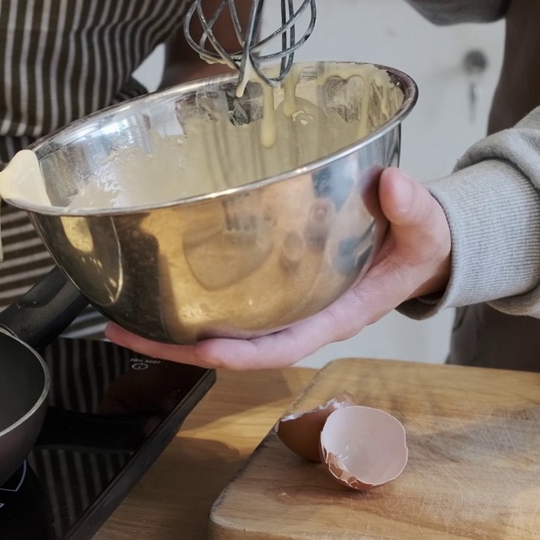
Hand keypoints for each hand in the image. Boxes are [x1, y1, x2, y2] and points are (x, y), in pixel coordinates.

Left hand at [104, 167, 450, 368]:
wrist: (417, 247)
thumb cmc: (419, 245)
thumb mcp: (426, 228)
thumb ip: (414, 209)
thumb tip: (392, 185)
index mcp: (332, 317)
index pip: (278, 347)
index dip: (239, 354)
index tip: (202, 351)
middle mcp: (296, 320)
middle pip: (228, 349)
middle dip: (174, 347)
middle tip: (119, 333)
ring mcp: (278, 310)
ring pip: (214, 332)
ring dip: (164, 330)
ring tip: (113, 317)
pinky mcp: (266, 291)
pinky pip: (218, 306)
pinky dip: (182, 303)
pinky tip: (145, 289)